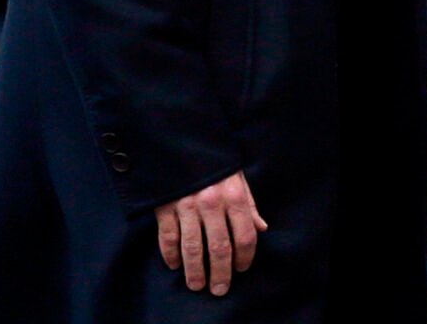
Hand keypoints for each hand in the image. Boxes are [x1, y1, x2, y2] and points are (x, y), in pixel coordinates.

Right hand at [155, 169, 267, 295]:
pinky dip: (171, 255)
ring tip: (197, 285)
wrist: (179, 138)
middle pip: (219, 247)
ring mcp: (186, 206)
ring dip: (195, 271)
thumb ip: (249, 204)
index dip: (245, 256)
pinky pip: (168, 238)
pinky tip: (176, 265)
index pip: (245, 235)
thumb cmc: (213, 160)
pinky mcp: (164, 207)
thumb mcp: (237, 176)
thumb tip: (262, 228)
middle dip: (221, 273)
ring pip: (193, 248)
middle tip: (220, 288)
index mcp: (233, 194)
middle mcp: (211, 202)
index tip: (242, 269)